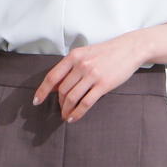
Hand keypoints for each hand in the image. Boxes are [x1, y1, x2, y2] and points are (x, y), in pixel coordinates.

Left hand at [32, 38, 146, 121]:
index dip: (42, 90)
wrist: (130, 49)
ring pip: (72, 98)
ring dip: (66, 110)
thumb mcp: (84, 54)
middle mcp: (81, 65)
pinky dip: (77, 113)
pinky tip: (73, 118)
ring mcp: (92, 75)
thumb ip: (69, 68)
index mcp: (74, 56)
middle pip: (62, 89)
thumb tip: (53, 86)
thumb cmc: (106, 53)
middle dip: (59, 103)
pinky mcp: (103, 85)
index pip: (52, 76)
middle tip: (61, 109)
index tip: (37, 101)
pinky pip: (86, 103)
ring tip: (65, 116)